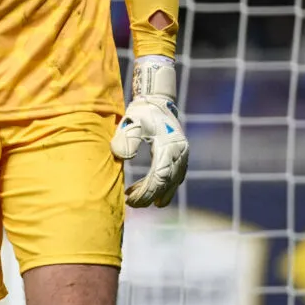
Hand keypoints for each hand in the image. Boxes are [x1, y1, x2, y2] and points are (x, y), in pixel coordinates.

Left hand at [110, 56, 188, 207]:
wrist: (157, 100)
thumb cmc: (142, 112)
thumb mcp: (132, 121)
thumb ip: (126, 138)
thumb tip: (123, 157)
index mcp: (169, 145)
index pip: (159, 177)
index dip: (146, 191)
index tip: (130, 200)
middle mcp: (180, 152)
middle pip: (167, 182)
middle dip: (149, 195)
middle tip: (131, 203)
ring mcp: (182, 154)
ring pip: (172, 181)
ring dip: (157, 193)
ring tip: (139, 201)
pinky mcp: (180, 155)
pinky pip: (174, 176)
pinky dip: (164, 186)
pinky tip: (152, 193)